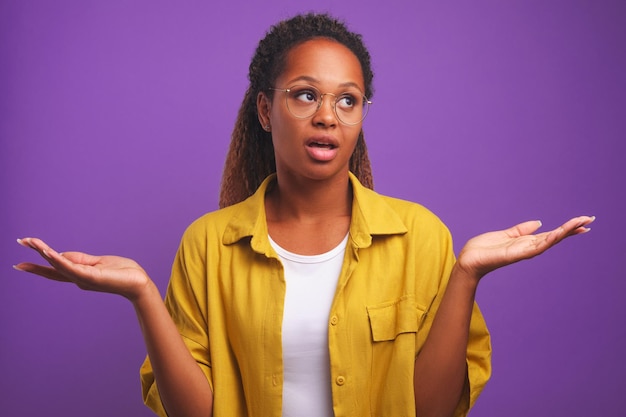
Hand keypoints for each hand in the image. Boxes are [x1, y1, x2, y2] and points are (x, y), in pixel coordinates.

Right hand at [14, 237, 150, 301]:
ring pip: (59, 264)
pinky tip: (48, 253)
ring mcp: (83, 279)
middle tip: (19, 242)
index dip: (41, 259)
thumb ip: (81, 260)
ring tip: (30, 242)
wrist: (139, 283)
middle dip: (34, 257)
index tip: (24, 254)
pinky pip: (72, 267)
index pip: (56, 266)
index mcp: (79, 275)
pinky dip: (59, 260)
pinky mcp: (92, 277)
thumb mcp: (98, 262)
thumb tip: (61, 255)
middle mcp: (78, 279)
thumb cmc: (122, 272)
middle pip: (52, 267)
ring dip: (44, 252)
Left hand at [456, 215, 594, 282]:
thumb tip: (539, 222)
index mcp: (525, 242)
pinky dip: (550, 239)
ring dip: (566, 232)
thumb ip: (521, 229)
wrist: (468, 260)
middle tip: (590, 220)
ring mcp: (524, 251)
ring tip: (582, 223)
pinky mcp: (517, 254)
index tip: (582, 221)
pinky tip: (560, 232)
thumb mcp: (505, 234)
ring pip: (550, 240)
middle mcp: (528, 247)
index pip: (551, 234)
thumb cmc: (483, 249)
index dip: (566, 228)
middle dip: (572, 229)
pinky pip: (537, 246)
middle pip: (555, 237)